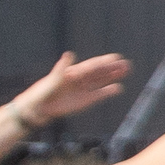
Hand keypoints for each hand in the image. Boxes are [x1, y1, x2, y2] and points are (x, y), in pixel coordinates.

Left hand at [16, 50, 134, 127]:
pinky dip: (109, 91)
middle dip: (113, 68)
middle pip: (99, 72)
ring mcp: (83, 90)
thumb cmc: (42, 92)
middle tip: (127, 64)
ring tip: (126, 71)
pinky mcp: (85, 101)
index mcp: (73, 72)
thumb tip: (69, 54)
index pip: (92, 66)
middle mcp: (80, 79)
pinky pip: (99, 94)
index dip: (104, 62)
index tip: (116, 57)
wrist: (38, 109)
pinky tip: (118, 88)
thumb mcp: (52, 80)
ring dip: (113, 76)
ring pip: (101, 81)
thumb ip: (62, 68)